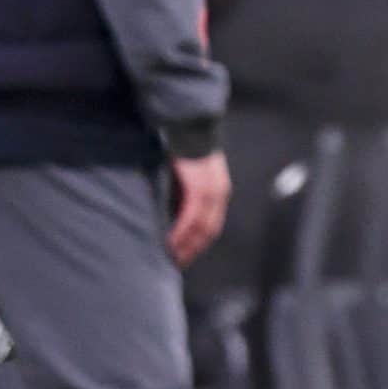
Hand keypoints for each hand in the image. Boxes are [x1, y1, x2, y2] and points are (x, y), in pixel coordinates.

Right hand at [167, 152, 230, 266]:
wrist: (190, 124)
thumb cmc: (185, 146)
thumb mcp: (191, 172)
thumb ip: (187, 190)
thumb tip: (173, 209)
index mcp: (218, 191)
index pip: (211, 225)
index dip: (198, 243)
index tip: (184, 257)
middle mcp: (218, 193)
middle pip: (208, 231)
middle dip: (192, 250)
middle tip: (175, 264)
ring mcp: (211, 191)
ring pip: (200, 228)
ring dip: (185, 246)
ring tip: (170, 258)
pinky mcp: (199, 187)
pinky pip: (190, 217)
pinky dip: (180, 232)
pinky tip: (169, 242)